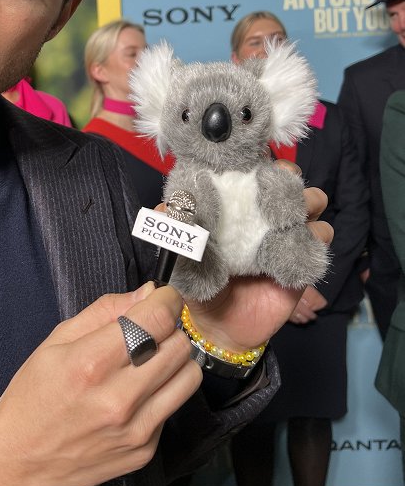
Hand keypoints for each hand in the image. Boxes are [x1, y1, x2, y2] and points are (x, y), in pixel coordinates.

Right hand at [0, 282, 201, 485]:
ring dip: (175, 359)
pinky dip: (161, 392)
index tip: (163, 297)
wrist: (19, 458)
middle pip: (180, 346)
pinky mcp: (145, 452)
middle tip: (152, 329)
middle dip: (170, 328)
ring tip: (151, 359)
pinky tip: (136, 393)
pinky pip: (174, 407)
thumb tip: (149, 293)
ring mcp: (135, 430)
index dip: (168, 300)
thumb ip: (106, 310)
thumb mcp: (57, 339)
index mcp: (91, 363)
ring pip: (190, 377)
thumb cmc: (34, 393)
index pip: (157, 320)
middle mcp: (118, 398)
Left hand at [173, 178, 332, 353]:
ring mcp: (286, 235)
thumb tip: (164, 207)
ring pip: (314, 201)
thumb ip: (174, 232)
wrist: (219, 327)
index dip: (255, 159)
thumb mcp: (181, 256)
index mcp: (235, 206)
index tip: (250, 161)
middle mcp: (263, 214)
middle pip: (289, 178)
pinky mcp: (302, 260)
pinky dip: (314, 236)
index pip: (252, 169)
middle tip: (274, 184)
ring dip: (306, 201)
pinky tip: (294, 247)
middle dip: (286, 174)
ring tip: (286, 217)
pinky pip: (321, 239)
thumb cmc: (198, 283)